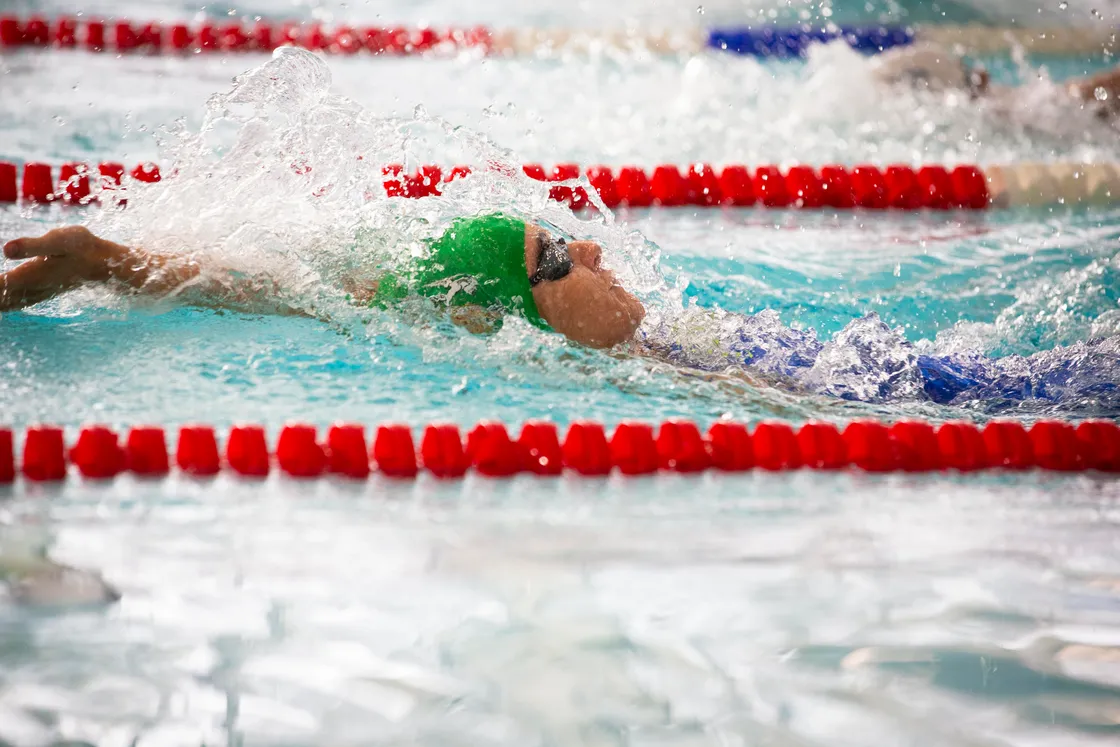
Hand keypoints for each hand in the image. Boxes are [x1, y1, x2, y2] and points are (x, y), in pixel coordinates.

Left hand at [1, 226, 125, 310]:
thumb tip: (6, 250)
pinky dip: (0, 304)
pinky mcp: (35, 294)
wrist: (105, 266)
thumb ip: (32, 246)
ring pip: (0, 305)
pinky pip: (8, 304)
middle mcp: (26, 290)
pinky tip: (1, 302)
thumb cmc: (83, 249)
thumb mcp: (60, 241)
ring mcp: (31, 295)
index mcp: (26, 277)